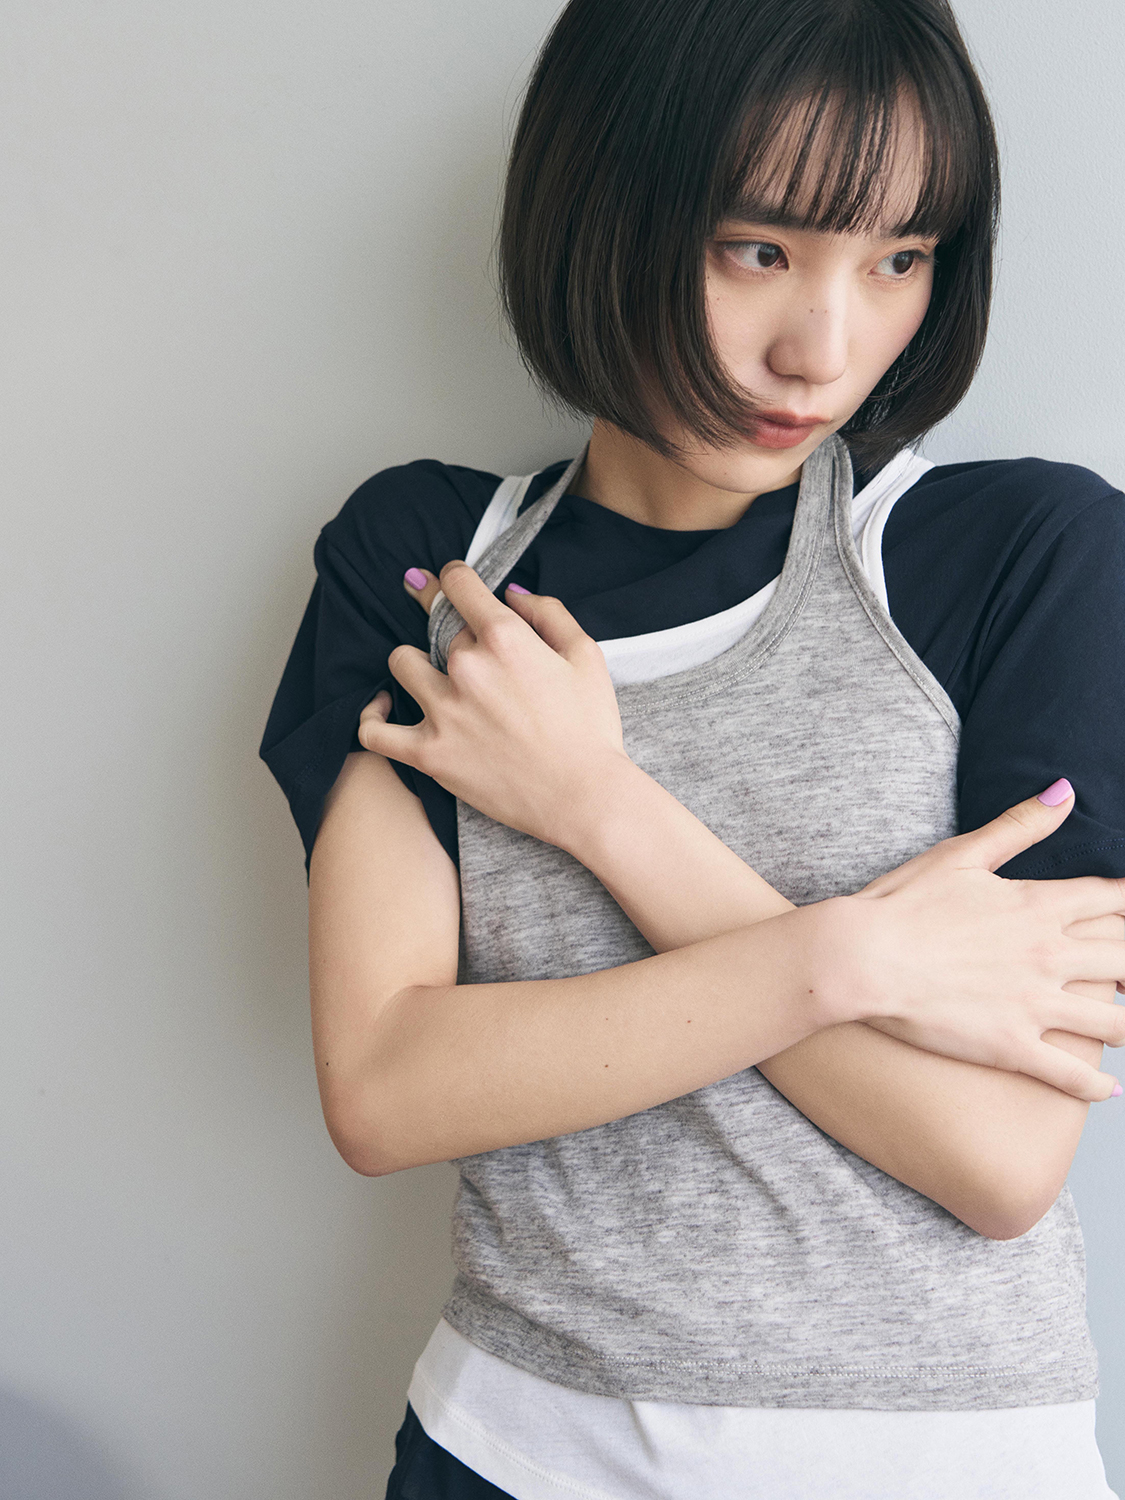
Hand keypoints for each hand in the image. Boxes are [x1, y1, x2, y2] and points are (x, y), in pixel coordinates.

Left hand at [357, 561, 628, 848]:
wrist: (582, 796)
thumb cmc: (590, 728)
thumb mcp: (585, 655)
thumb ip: (548, 612)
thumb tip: (511, 593)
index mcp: (505, 638)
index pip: (457, 584)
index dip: (452, 578)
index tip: (450, 583)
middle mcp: (467, 668)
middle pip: (438, 628)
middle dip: (454, 634)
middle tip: (470, 654)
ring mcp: (443, 711)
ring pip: (402, 663)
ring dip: (417, 665)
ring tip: (437, 680)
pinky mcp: (428, 753)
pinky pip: (375, 731)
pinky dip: (373, 716)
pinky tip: (383, 707)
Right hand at [830, 782, 1124, 1099]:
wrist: (859, 957)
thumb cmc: (900, 903)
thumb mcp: (961, 853)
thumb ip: (1019, 825)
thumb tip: (1065, 790)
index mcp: (1038, 905)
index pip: (1113, 900)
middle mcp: (1048, 955)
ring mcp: (1033, 1004)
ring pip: (1114, 1024)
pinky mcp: (1011, 1047)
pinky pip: (1072, 1077)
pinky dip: (1099, 1086)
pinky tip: (1111, 1089)